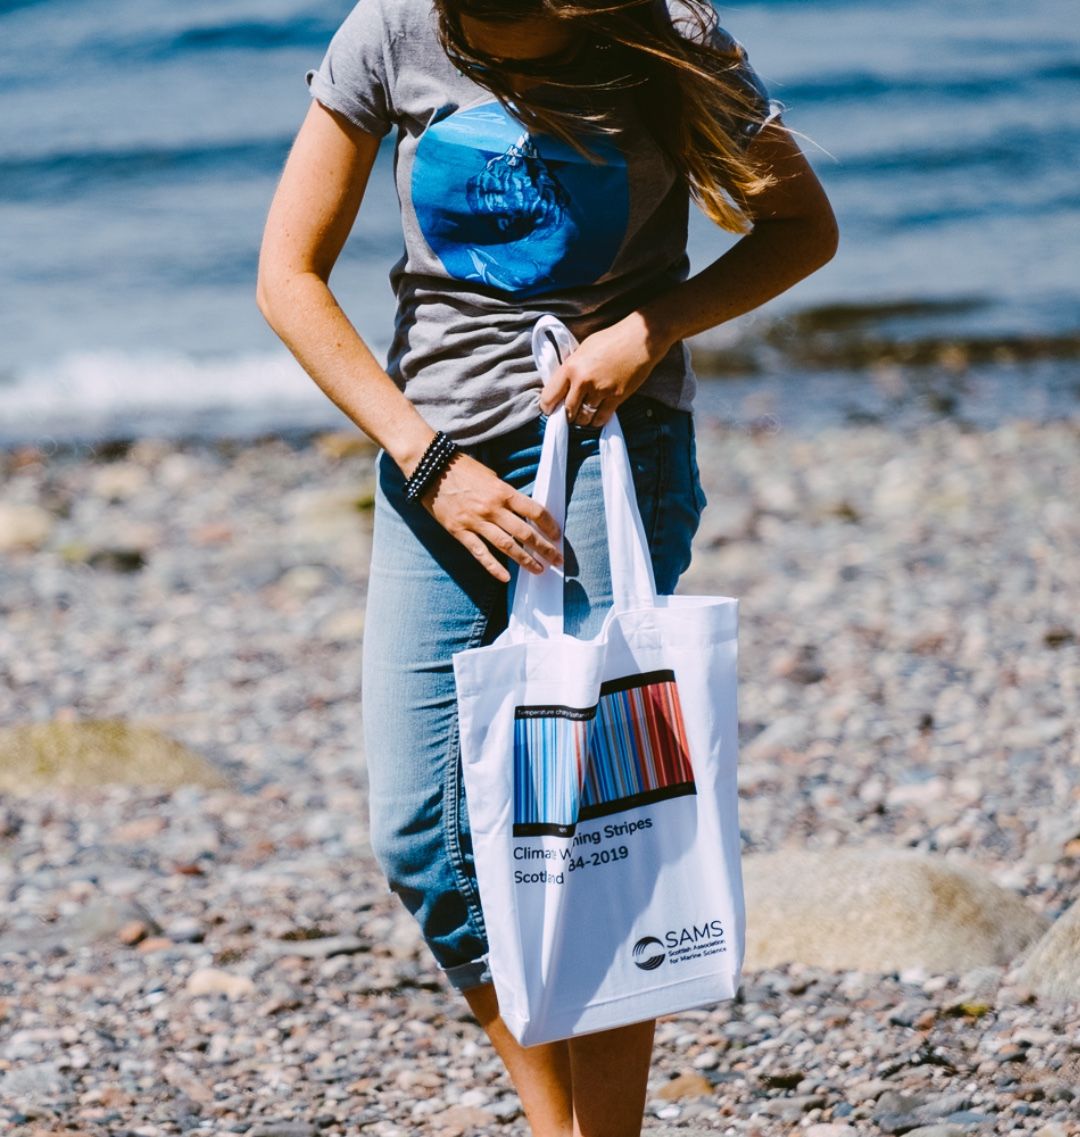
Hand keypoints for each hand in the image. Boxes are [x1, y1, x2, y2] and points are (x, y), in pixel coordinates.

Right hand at [420, 452, 563, 583]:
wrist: (430, 468)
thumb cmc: (461, 468)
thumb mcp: (490, 475)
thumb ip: (505, 494)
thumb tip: (520, 510)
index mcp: (502, 491)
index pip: (534, 511)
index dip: (549, 525)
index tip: (557, 536)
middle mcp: (492, 508)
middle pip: (525, 532)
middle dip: (544, 548)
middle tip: (557, 560)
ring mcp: (475, 521)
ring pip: (506, 546)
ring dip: (525, 560)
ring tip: (538, 570)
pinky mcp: (459, 531)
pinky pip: (479, 553)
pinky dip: (493, 567)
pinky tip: (506, 577)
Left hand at [538, 311, 671, 426]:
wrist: (640, 339)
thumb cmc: (611, 339)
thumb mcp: (583, 349)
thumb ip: (571, 368)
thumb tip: (561, 386)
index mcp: (571, 367)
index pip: (549, 396)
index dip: (548, 407)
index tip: (550, 410)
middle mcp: (583, 381)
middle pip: (567, 411)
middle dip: (567, 415)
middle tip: (569, 414)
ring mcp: (601, 390)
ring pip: (584, 417)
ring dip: (582, 419)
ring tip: (583, 415)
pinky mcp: (616, 397)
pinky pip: (601, 418)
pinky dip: (596, 421)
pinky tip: (596, 417)